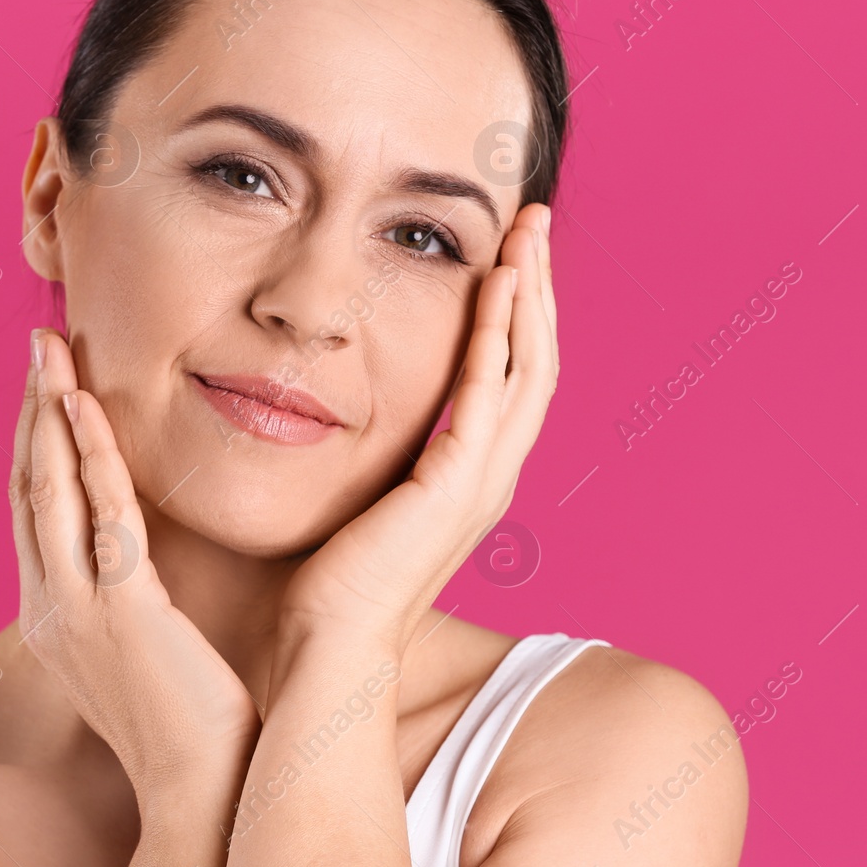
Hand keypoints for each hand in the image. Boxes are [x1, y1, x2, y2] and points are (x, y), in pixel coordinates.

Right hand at [8, 328, 260, 804]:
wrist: (200, 789)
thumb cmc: (190, 717)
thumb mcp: (145, 644)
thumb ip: (132, 593)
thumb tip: (141, 551)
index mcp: (53, 614)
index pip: (33, 508)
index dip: (34, 440)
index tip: (45, 382)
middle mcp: (49, 608)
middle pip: (27, 487)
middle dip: (29, 409)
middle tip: (38, 342)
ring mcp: (78, 611)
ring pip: (47, 491)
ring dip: (46, 413)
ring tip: (49, 349)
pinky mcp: (122, 614)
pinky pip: (99, 518)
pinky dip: (87, 457)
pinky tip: (83, 406)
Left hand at [277, 203, 558, 653]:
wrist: (328, 647)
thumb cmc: (329, 583)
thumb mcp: (362, 493)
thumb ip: (374, 450)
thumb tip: (336, 402)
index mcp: (471, 476)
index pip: (511, 376)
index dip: (517, 312)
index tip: (507, 251)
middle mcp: (491, 474)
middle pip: (536, 361)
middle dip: (538, 286)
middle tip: (532, 219)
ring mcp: (483, 481)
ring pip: (528, 367)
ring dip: (530, 295)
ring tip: (526, 233)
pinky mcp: (458, 485)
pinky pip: (489, 392)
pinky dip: (498, 333)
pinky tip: (497, 283)